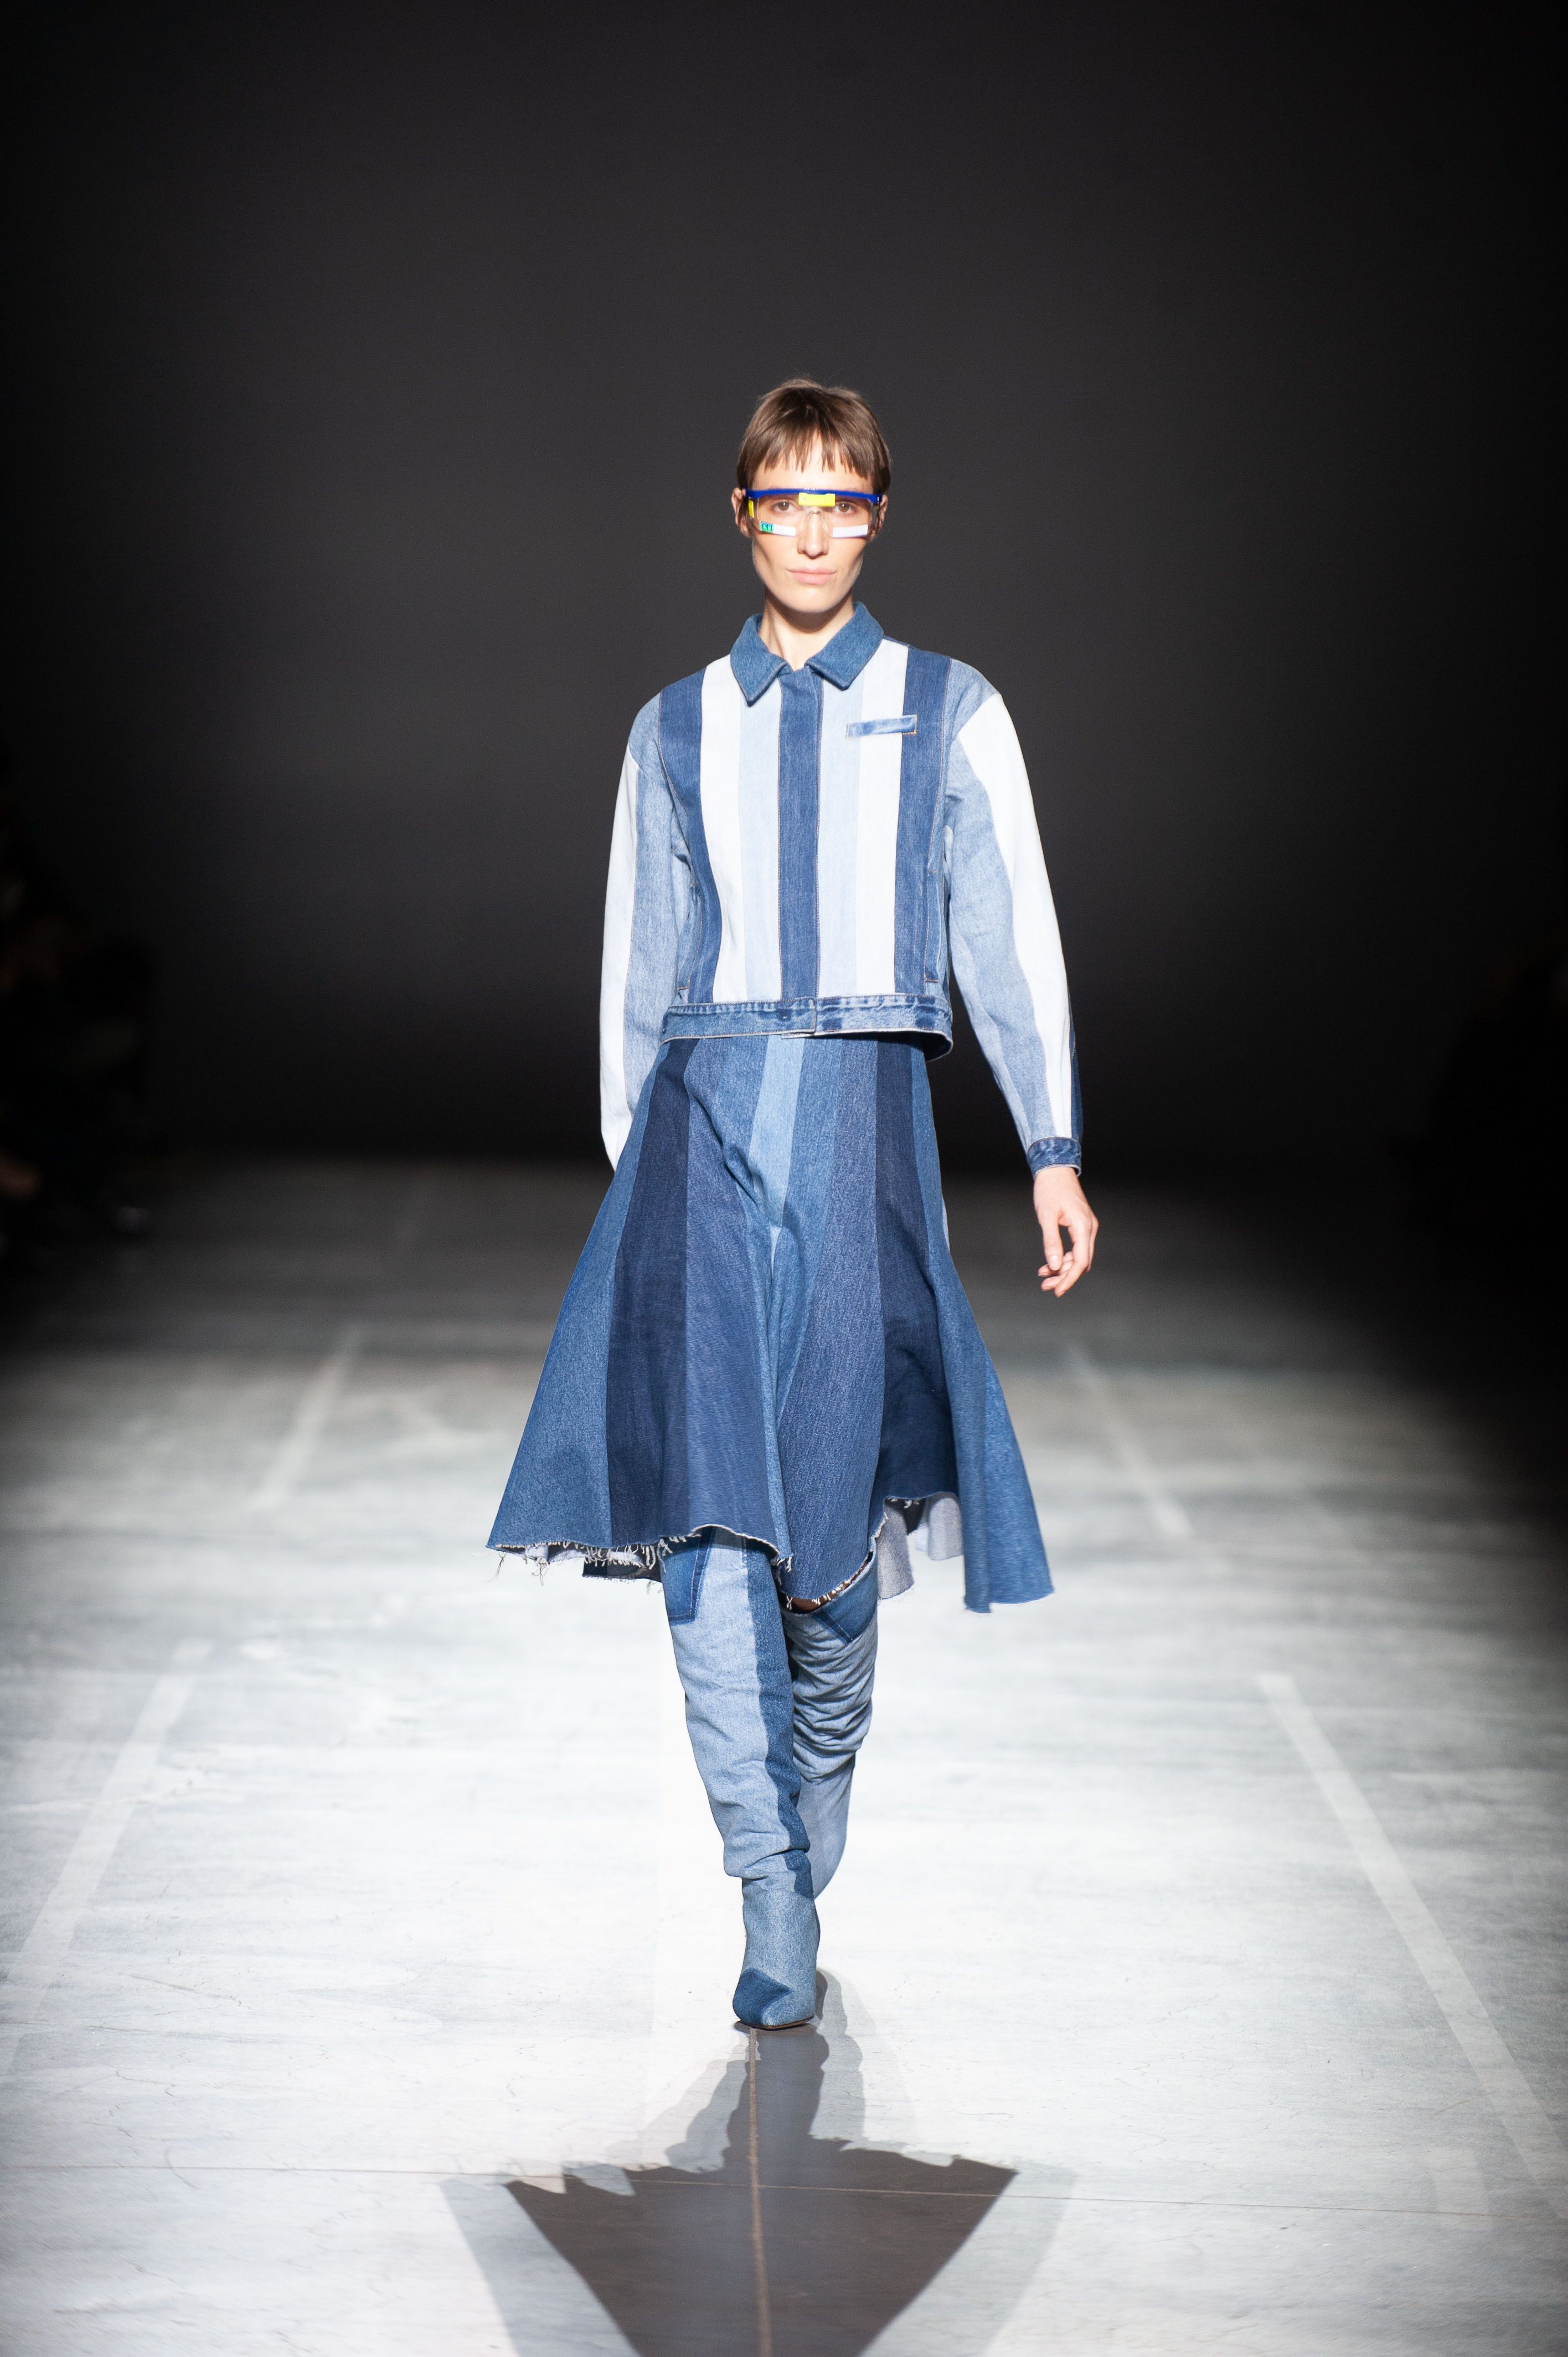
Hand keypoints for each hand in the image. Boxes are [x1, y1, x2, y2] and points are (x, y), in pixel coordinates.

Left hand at [1034, 1167, 1097, 1297]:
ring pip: (1078, 1257)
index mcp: (1083, 1227)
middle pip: (1081, 1262)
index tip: (1057, 1291)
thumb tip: (1054, 1265)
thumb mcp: (1046, 1216)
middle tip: (1046, 1286)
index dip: (1069, 1279)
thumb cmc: (1049, 1189)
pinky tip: (1049, 1263)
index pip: (1081, 1261)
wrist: (1055, 1169)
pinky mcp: (1080, 1226)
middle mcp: (1089, 1229)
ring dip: (1062, 1268)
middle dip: (1064, 1277)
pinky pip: (1076, 1248)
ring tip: (1043, 1275)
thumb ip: (1051, 1241)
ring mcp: (1086, 1227)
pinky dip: (1063, 1258)